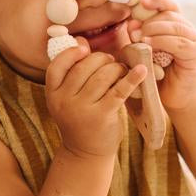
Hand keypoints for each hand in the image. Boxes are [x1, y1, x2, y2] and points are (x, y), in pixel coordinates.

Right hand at [45, 38, 146, 158]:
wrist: (85, 154)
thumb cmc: (80, 119)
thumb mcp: (68, 98)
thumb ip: (73, 72)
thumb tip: (81, 42)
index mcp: (53, 94)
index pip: (57, 66)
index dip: (71, 53)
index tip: (85, 49)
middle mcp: (64, 101)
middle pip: (84, 67)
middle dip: (101, 60)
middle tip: (111, 62)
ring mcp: (82, 109)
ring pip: (103, 76)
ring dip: (117, 69)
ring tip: (121, 71)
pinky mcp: (102, 116)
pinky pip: (119, 91)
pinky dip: (132, 78)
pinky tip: (142, 71)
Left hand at [128, 0, 195, 110]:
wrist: (177, 99)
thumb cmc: (159, 76)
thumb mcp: (146, 53)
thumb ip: (140, 38)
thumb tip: (129, 24)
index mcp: (176, 26)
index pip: (168, 5)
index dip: (156, 0)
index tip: (140, 1)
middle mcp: (188, 30)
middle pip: (169, 14)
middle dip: (148, 20)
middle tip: (131, 29)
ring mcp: (195, 41)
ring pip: (174, 26)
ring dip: (153, 29)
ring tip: (137, 37)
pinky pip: (179, 42)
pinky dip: (162, 41)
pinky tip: (148, 45)